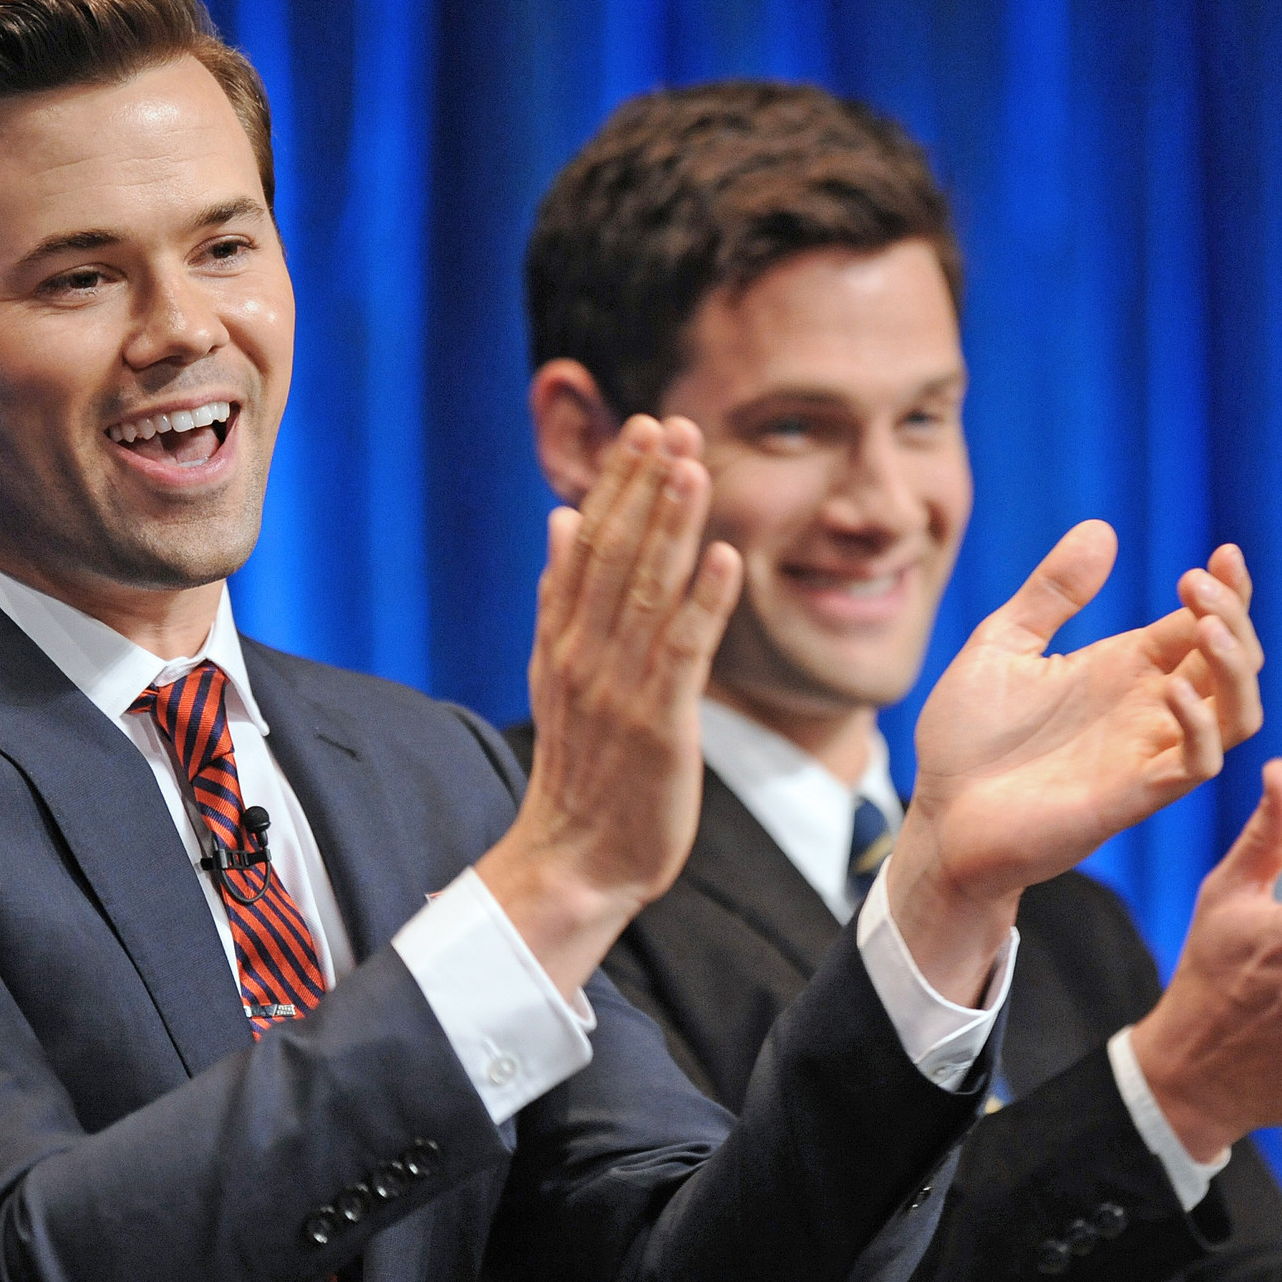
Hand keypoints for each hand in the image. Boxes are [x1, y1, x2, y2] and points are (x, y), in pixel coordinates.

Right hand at [477, 416, 742, 994]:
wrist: (574, 858)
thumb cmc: (582, 768)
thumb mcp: (559, 675)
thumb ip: (560, 598)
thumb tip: (560, 520)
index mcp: (561, 637)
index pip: (588, 543)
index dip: (617, 484)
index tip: (643, 430)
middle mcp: (584, 653)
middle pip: (615, 554)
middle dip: (644, 486)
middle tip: (669, 423)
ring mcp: (618, 688)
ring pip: (646, 591)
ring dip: (671, 526)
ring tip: (693, 466)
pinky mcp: (658, 724)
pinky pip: (682, 652)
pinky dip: (702, 602)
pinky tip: (722, 556)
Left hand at [886, 525, 1261, 998]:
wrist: (938, 817)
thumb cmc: (967, 740)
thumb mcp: (1001, 645)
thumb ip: (1050, 594)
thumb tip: (1102, 529)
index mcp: (1124, 670)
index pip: (1202, 625)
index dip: (1226, 591)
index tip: (1225, 552)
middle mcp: (1147, 709)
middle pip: (1232, 663)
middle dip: (1232, 617)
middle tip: (1198, 582)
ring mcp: (1145, 754)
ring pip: (1235, 714)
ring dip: (1236, 670)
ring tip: (1209, 627)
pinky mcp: (1132, 797)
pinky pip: (1195, 765)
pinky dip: (1199, 728)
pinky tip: (1173, 691)